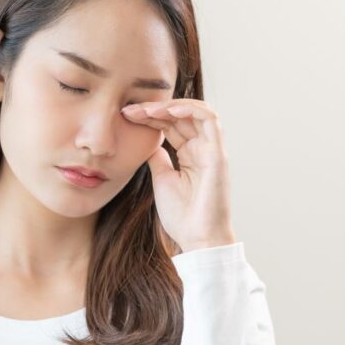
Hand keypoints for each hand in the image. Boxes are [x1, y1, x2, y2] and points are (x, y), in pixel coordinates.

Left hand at [121, 98, 236, 252]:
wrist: (197, 238)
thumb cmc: (182, 215)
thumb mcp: (162, 179)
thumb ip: (158, 158)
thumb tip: (149, 142)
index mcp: (190, 154)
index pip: (171, 125)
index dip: (149, 117)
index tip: (126, 116)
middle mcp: (203, 148)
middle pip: (180, 116)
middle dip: (154, 109)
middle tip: (129, 109)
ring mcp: (212, 150)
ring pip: (196, 112)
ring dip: (170, 106)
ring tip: (147, 109)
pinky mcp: (218, 154)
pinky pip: (210, 120)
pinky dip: (190, 110)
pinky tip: (168, 111)